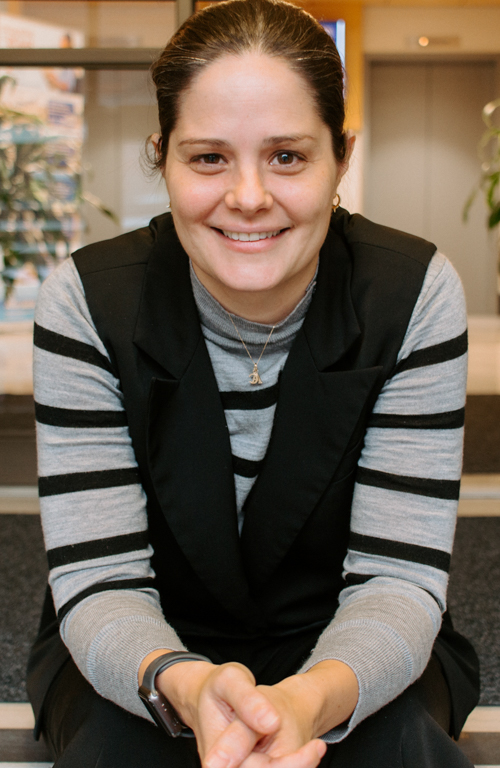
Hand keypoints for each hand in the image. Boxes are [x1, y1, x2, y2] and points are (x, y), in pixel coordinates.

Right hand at [204, 660, 357, 767]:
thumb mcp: (230, 680)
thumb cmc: (222, 689)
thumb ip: (247, 700)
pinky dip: (297, 762)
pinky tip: (310, 749)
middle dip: (297, 764)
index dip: (291, 763)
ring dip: (299, 764)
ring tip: (316, 747)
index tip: (317, 746)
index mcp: (216, 756)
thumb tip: (269, 722)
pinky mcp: (258, 767)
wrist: (219, 697)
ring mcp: (243, 767)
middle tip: (318, 746)